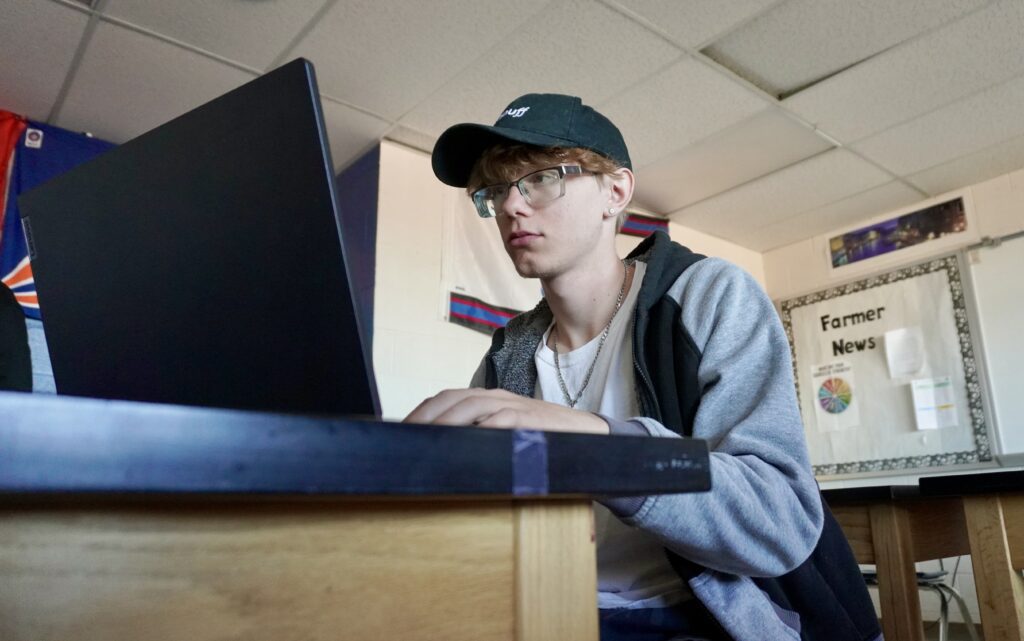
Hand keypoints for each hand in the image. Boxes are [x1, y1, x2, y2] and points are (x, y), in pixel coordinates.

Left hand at [403, 388, 608, 433]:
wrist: (588, 434)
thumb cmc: (542, 439)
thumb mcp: (507, 435)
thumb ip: (480, 437)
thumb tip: (446, 455)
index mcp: (488, 399)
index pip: (445, 399)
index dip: (422, 413)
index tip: (402, 433)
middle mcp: (496, 398)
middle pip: (450, 399)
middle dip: (424, 417)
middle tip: (404, 439)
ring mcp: (512, 406)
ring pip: (469, 406)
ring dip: (444, 422)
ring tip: (425, 441)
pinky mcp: (528, 420)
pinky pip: (498, 422)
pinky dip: (478, 431)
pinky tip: (462, 446)